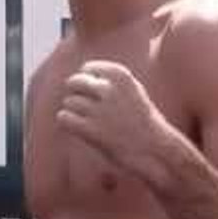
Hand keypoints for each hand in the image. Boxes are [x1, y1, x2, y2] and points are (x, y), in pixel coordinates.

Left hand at [57, 60, 172, 174]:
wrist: (154, 150)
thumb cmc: (142, 120)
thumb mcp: (133, 91)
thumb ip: (111, 79)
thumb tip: (82, 71)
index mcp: (121, 77)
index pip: (88, 68)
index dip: (87, 80)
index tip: (93, 93)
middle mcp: (110, 90)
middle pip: (74, 82)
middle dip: (76, 93)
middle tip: (85, 106)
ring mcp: (100, 110)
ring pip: (69, 101)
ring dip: (73, 110)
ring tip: (85, 120)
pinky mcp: (91, 130)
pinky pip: (64, 117)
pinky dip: (66, 121)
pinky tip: (75, 126)